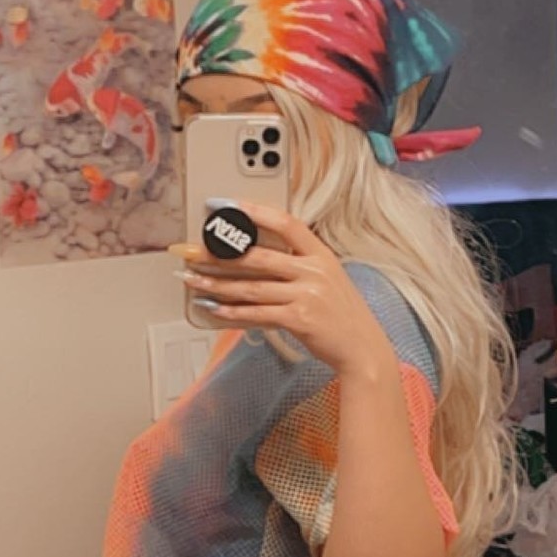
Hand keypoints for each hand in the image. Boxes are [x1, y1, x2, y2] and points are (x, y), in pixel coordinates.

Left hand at [177, 203, 395, 377]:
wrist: (362, 348)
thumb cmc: (342, 315)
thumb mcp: (329, 280)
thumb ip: (300, 266)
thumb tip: (257, 260)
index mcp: (321, 256)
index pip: (287, 224)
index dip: (257, 213)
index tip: (229, 207)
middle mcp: (314, 271)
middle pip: (259, 257)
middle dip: (221, 254)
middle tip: (194, 252)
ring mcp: (307, 295)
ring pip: (252, 287)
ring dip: (218, 284)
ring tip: (194, 281)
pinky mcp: (299, 319)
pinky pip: (257, 314)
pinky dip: (232, 311)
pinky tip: (214, 308)